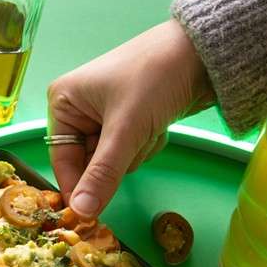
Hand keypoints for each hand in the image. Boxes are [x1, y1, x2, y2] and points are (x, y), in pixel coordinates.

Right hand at [46, 20, 212, 217]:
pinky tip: (158, 123)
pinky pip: (130, 150)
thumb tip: (82, 212)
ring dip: (136, 151)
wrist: (204, 52)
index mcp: (63, 102)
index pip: (62, 160)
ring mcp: (105, 114)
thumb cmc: (155, 77)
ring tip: (150, 125)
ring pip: (113, 160)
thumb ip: (103, 174)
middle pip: (89, 162)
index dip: (78, 187)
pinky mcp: (129, 118)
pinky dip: (146, 143)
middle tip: (136, 140)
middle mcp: (79, 108)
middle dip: (118, 158)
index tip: (91, 214)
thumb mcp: (126, 129)